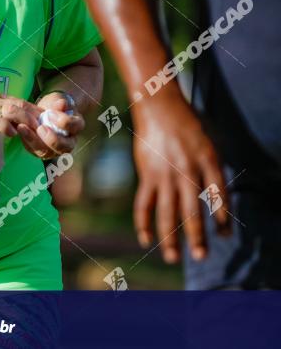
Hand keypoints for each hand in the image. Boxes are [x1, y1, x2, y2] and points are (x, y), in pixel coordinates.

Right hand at [0, 91, 41, 145]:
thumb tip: (13, 121)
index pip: (20, 101)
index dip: (34, 109)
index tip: (45, 118)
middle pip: (20, 104)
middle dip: (35, 114)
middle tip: (46, 126)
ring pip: (13, 110)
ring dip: (26, 120)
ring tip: (34, 131)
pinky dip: (8, 127)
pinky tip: (13, 135)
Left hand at [14, 92, 84, 158]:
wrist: (45, 112)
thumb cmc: (54, 106)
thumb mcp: (57, 100)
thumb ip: (60, 103)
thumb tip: (62, 103)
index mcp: (76, 126)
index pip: (75, 127)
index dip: (64, 122)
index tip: (50, 113)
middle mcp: (69, 142)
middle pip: (65, 147)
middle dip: (52, 139)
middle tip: (40, 128)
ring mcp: (55, 149)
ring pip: (47, 151)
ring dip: (34, 140)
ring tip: (23, 127)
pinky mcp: (41, 151)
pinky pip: (34, 150)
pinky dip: (26, 140)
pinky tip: (20, 130)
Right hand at [132, 98, 229, 262]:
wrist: (159, 108)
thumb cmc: (188, 126)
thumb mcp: (208, 146)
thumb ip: (211, 173)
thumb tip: (211, 203)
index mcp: (208, 163)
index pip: (219, 198)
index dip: (222, 218)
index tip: (224, 235)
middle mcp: (187, 172)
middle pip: (192, 212)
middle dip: (197, 237)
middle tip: (201, 257)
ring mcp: (164, 175)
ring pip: (166, 213)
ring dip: (169, 238)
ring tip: (173, 258)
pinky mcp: (147, 175)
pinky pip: (143, 204)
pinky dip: (143, 223)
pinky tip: (146, 239)